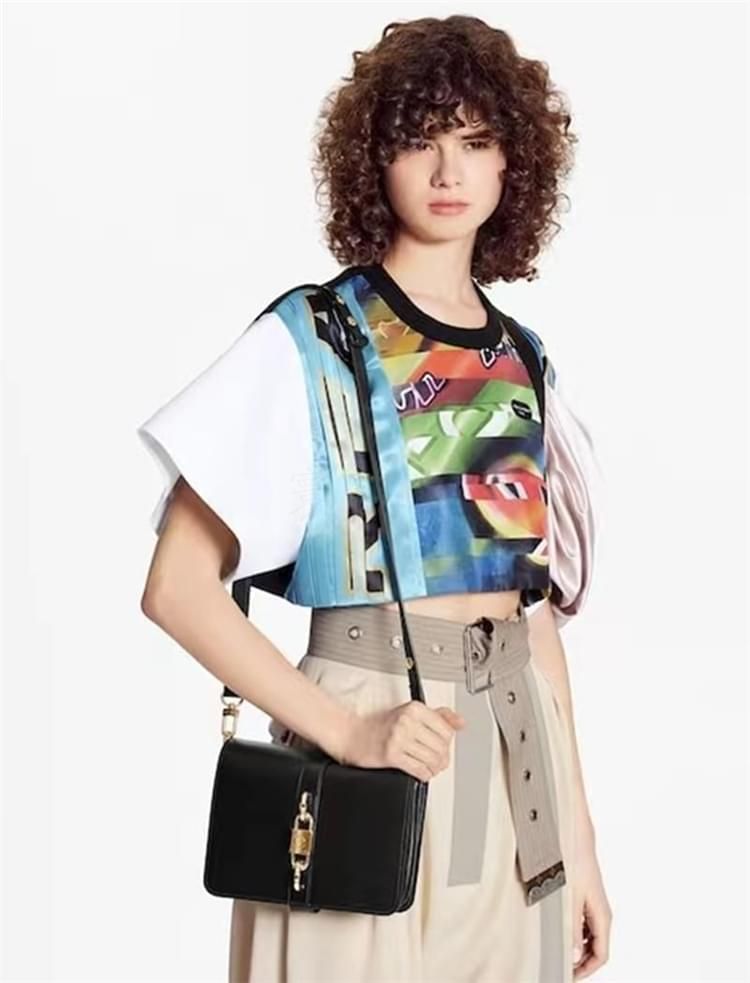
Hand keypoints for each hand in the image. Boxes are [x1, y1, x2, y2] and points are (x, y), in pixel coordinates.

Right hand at [339, 701, 464, 780]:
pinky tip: (421, 772)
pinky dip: (424, 774)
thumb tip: (460, 722)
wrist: (352, 734)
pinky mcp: (391, 755)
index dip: (447, 743)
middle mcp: (407, 721)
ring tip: (430, 767)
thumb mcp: (410, 712)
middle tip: (437, 761)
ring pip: (432, 759)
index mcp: (414, 708)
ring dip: (434, 768)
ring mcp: (398, 738)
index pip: (446, 730)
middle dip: (442, 758)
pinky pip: (419, 769)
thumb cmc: (380, 725)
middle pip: (441, 747)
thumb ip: (438, 716)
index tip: (442, 746)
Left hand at [572, 837, 612, 978]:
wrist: (574, 836)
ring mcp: (593, 905)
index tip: (569, 976)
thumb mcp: (570, 898)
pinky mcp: (585, 897)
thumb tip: (574, 955)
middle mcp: (601, 913)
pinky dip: (575, 934)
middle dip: (581, 962)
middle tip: (562, 968)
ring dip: (578, 949)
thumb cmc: (574, 861)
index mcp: (602, 916)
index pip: (601, 955)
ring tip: (559, 954)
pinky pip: (584, 924)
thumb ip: (573, 928)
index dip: (586, 970)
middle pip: (596, 949)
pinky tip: (560, 933)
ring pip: (590, 937)